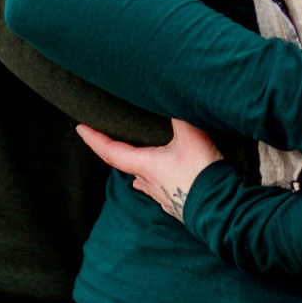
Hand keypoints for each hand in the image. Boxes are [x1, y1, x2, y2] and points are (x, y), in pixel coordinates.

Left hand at [77, 118, 223, 220]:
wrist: (221, 207)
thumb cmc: (201, 172)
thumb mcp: (191, 137)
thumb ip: (180, 116)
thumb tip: (174, 95)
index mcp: (146, 165)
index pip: (111, 151)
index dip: (95, 139)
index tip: (81, 129)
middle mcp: (150, 182)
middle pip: (125, 166)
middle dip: (114, 152)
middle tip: (106, 140)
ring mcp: (163, 196)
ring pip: (142, 180)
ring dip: (135, 169)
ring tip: (130, 162)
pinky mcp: (178, 204)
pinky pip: (159, 190)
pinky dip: (154, 182)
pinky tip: (155, 184)